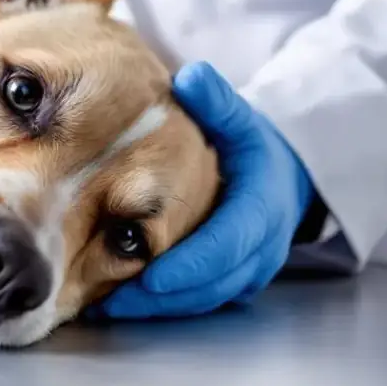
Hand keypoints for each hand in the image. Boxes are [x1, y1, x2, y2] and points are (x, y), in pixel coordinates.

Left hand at [99, 61, 314, 318]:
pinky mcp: (232, 281)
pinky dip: (164, 306)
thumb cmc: (247, 144)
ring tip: (104, 307)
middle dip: (163, 297)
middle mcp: (259, 247)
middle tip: (109, 302)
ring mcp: (248, 269)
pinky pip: (199, 301)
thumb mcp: (239, 117)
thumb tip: (192, 77)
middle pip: (212, 284)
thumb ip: (217, 101)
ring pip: (204, 300)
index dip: (190, 265)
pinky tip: (120, 302)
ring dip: (158, 308)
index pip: (226, 244)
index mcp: (260, 207)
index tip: (150, 278)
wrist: (282, 173)